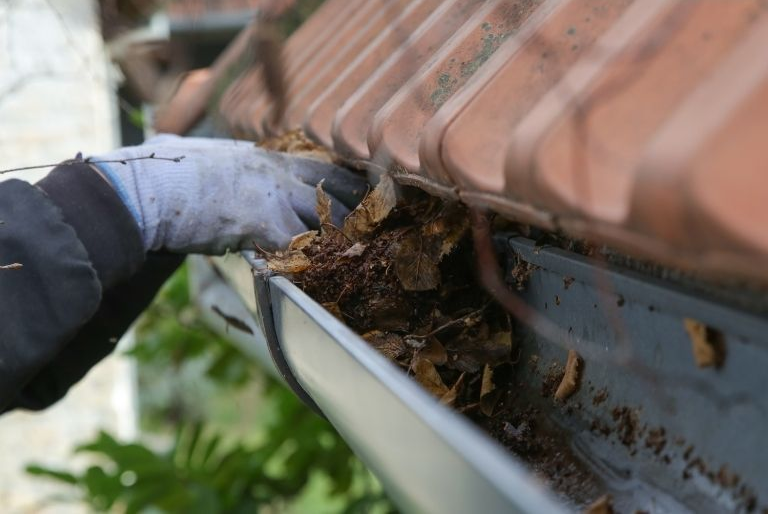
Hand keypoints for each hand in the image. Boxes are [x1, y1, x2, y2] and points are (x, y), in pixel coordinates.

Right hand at [91, 134, 366, 253]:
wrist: (145, 188)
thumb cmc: (158, 169)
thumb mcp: (190, 151)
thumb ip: (202, 153)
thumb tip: (170, 142)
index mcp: (262, 156)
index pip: (319, 164)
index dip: (342, 181)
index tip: (360, 193)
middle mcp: (277, 172)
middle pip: (336, 186)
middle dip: (357, 207)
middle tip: (375, 226)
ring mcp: (274, 195)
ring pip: (328, 217)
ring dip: (342, 239)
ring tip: (360, 257)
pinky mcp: (264, 224)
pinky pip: (303, 247)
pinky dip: (314, 262)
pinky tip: (325, 275)